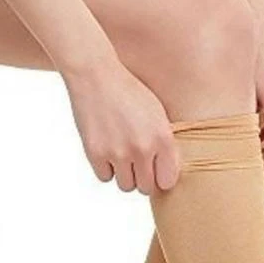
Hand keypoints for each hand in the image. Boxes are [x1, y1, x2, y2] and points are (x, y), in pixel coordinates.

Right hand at [62, 57, 179, 193]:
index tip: (156, 171)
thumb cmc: (130, 93)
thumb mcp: (158, 115)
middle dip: (142, 178)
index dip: (161, 178)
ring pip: (126, 186)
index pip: (167, 181)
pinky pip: (105, 178)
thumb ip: (165, 145)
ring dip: (124, 175)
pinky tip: (107, 151)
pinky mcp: (95, 152)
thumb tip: (167, 176)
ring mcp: (118, 152)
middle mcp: (142, 148)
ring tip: (122, 156)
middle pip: (146, 187)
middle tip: (137, 163)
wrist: (95, 75)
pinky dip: (106, 169)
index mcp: (163, 138)